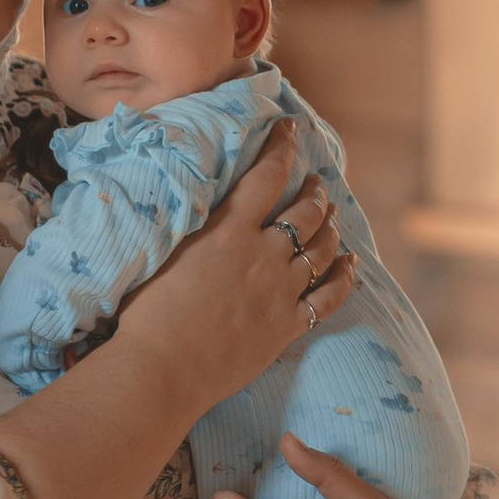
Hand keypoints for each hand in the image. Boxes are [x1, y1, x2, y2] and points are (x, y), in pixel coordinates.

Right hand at [115, 126, 355, 414]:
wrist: (162, 369)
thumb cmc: (146, 314)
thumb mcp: (160, 253)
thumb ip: (186, 226)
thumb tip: (189, 202)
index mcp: (229, 232)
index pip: (266, 175)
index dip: (282, 147)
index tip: (291, 128)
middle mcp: (263, 255)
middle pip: (305, 212)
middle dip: (316, 191)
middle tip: (318, 183)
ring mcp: (280, 291)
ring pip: (322, 249)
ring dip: (332, 227)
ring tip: (334, 215)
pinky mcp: (287, 326)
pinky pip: (329, 297)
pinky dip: (345, 277)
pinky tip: (352, 264)